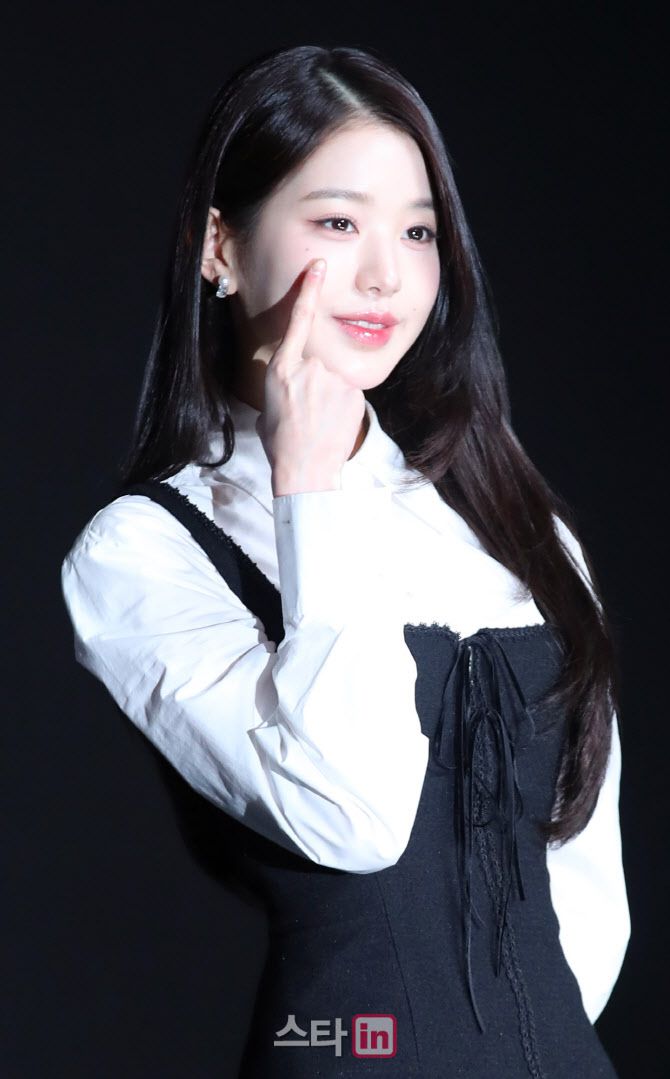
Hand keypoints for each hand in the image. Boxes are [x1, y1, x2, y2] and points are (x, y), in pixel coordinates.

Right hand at [259, 258, 366, 496]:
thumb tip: (295, 380)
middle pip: (316, 359)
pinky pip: (347, 390)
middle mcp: (310, 367)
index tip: (318, 266)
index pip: (298, 320)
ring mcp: (334, 379)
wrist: (307, 471)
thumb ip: (285, 382)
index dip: (308, 290)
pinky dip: (341, 404)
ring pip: (333, 376)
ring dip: (327, 394)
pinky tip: (332, 424)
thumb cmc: (280, 442)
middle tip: (305, 410)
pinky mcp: (355, 393)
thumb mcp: (269, 406)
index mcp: (282, 369)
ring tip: (318, 421)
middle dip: (313, 381)